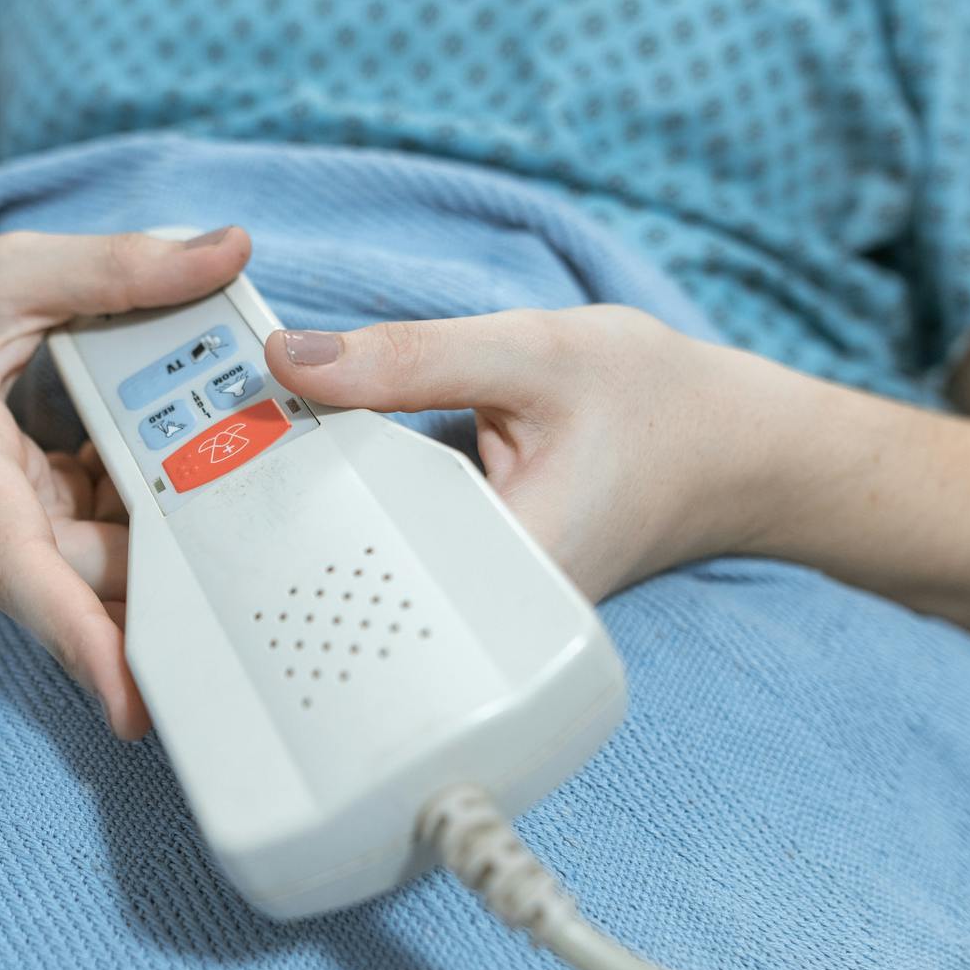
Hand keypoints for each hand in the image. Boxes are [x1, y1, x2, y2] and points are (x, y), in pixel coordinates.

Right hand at [0, 227, 251, 738]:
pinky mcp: (46, 522)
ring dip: (175, 526)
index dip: (81, 637)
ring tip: (253, 496)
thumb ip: (116, 266)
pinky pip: (113, 529)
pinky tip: (202, 464)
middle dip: (173, 565)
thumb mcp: (10, 271)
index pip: (24, 569)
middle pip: (93, 570)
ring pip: (111, 556)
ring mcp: (21, 528)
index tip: (134, 701)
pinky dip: (155, 498)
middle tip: (266, 568)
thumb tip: (226, 249)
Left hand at [264, 306, 770, 600]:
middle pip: (346, 555)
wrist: (736, 449)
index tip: (233, 435)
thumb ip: (410, 358)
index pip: (349, 544)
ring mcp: (478, 603)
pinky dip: (367, 485)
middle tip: (249, 417)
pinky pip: (397, 534)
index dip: (280, 490)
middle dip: (293, 485)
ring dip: (327, 482)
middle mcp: (482, 613)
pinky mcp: (476, 579)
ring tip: (288, 425)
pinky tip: (344, 443)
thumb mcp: (533, 355)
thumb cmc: (656, 404)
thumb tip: (292, 359)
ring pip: (368, 546)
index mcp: (495, 577)